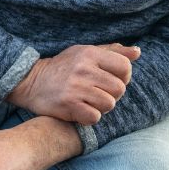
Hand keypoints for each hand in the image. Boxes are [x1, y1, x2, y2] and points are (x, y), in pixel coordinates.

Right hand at [8, 43, 141, 124]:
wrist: (31, 81)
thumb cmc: (64, 67)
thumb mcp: (86, 52)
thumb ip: (113, 52)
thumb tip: (137, 52)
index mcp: (90, 54)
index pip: (125, 66)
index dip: (124, 76)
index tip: (112, 80)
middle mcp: (84, 69)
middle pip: (120, 89)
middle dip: (112, 94)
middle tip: (99, 93)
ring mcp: (76, 88)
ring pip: (109, 104)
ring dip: (102, 107)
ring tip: (90, 101)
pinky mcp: (68, 105)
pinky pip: (95, 117)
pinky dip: (90, 117)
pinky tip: (81, 110)